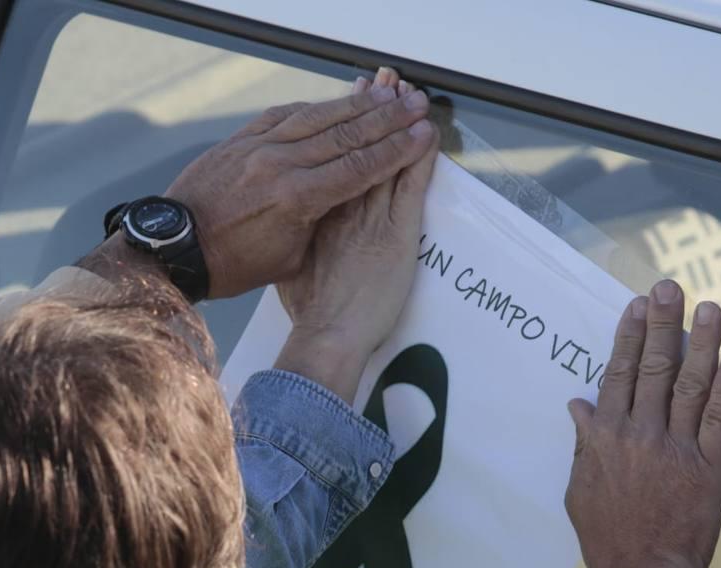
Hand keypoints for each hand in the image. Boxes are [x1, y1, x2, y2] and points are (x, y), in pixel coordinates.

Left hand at [165, 71, 434, 298]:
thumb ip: (320, 222)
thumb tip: (345, 196)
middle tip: (415, 102)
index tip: (422, 134)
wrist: (176, 249)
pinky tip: (333, 104)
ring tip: (385, 93)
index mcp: (296, 199)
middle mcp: (279, 165)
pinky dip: (313, 108)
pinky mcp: (239, 140)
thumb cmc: (232, 265)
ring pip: (316, 117)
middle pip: (345, 134)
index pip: (359, 167)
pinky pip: (284, 115)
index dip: (396, 149)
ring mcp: (257, 147)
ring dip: (354, 104)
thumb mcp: (289, 258)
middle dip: (386, 118)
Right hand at [273, 72, 438, 402]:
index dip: (342, 128)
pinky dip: (419, 156)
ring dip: (398, 123)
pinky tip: (427, 132)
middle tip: (381, 79)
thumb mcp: (292, 269)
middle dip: (371, 110)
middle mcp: (341, 207)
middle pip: (358, 147)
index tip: (348, 102)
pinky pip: (411, 184)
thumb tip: (295, 237)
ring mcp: (371, 218)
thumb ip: (299, 245)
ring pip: (386, 157)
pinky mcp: (398, 233)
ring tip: (407, 92)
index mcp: (315, 213)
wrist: (327, 335)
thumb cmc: (309, 313)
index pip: (333, 160)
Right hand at [564, 280, 720, 567]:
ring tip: (709, 307)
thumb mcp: (579, 487)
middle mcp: (640, 435)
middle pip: (653, 367)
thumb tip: (578, 405)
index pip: (618, 374)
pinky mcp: (709, 468)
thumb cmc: (605, 536)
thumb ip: (583, 443)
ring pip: (691, 384)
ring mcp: (677, 449)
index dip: (628, 336)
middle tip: (669, 286)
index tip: (635, 306)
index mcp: (606, 438)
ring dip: (701, 342)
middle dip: (662, 323)